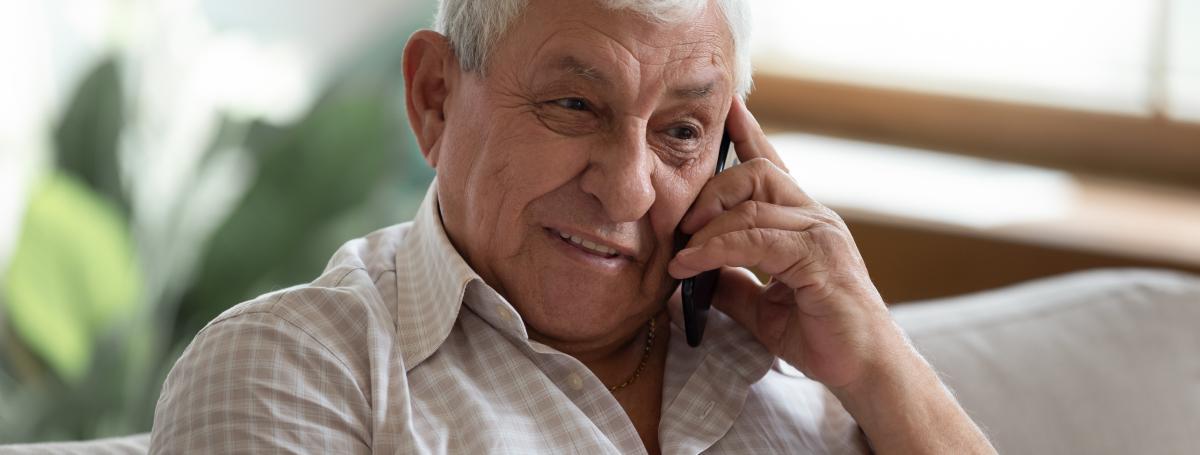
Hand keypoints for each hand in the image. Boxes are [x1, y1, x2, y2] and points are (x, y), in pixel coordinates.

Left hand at [668, 97, 908, 390]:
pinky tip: (692, 265)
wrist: (864, 368)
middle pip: (756, 172)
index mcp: (804, 222)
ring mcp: (820, 233)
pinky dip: (716, 249)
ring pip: (753, 203)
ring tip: (680, 253)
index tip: (728, 109)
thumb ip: (733, 283)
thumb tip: (693, 273)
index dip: (748, 135)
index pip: (773, 165)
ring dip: (707, 227)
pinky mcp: (818, 256)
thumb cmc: (821, 335)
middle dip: (710, 190)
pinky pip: (756, 239)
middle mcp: (815, 217)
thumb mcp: (762, 307)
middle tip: (681, 225)